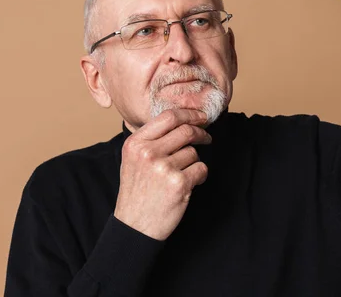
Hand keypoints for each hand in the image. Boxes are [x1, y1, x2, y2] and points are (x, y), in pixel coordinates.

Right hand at [114, 109, 210, 239]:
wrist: (135, 225)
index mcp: (135, 143)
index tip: (201, 117)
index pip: (168, 117)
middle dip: (201, 133)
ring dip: (194, 161)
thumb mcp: (134, 159)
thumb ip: (152, 139)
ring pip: (193, 152)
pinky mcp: (179, 184)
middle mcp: (148, 153)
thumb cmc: (138, 190)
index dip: (189, 114)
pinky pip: (201, 168)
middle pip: (186, 131)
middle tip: (206, 138)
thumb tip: (183, 120)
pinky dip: (200, 176)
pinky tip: (188, 185)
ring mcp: (163, 168)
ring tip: (181, 175)